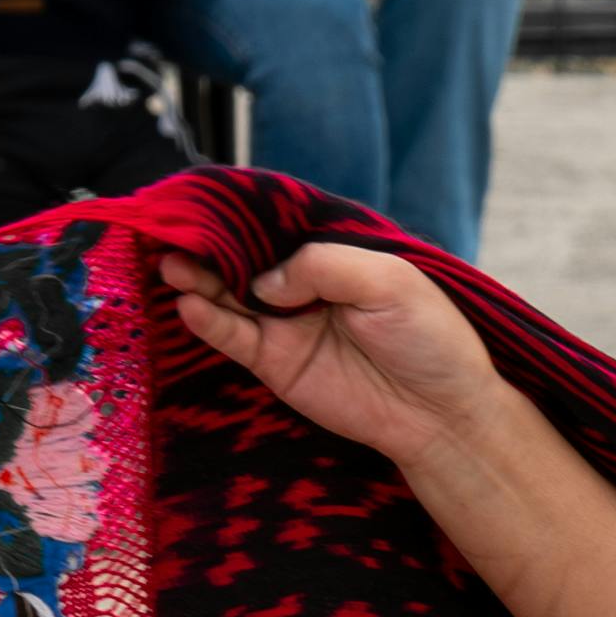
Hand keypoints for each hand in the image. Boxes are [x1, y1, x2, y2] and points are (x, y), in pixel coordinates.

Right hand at [160, 242, 509, 473]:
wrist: (442, 414)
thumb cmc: (430, 340)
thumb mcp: (389, 281)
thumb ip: (323, 266)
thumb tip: (265, 281)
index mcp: (334, 254)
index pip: (277, 226)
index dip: (241, 215)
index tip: (203, 202)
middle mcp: (303, 284)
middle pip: (242, 257)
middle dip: (207, 245)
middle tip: (174, 234)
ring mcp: (285, 323)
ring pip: (227, 294)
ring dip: (197, 278)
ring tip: (172, 265)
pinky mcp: (275, 362)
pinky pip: (233, 336)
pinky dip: (208, 320)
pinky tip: (190, 304)